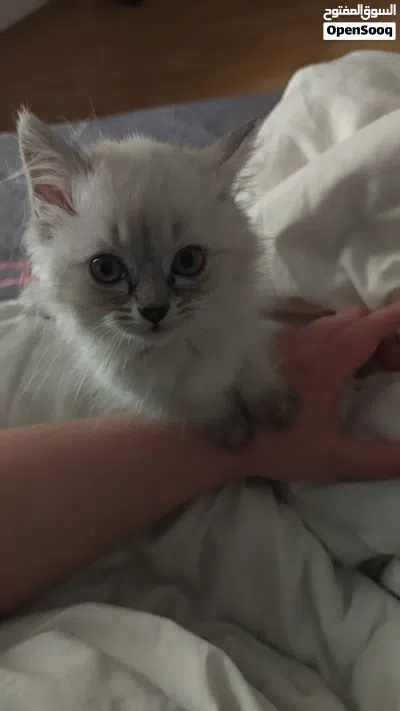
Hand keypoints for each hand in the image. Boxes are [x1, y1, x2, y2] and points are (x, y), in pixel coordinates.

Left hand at [257, 304, 399, 481]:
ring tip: (359, 375)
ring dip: (358, 337)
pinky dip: (333, 340)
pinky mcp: (273, 345)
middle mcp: (312, 338)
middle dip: (385, 336)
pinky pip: (314, 329)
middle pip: (361, 317)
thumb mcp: (335, 458)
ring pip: (336, 321)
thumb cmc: (277, 445)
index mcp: (332, 356)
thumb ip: (383, 459)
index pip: (379, 321)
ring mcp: (289, 338)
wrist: (216, 438)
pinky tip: (325, 375)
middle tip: (387, 372)